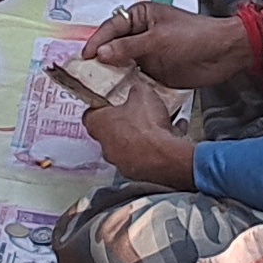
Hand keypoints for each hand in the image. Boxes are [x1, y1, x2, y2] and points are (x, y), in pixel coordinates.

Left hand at [83, 75, 197, 187]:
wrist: (165, 155)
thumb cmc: (146, 126)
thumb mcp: (142, 93)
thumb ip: (135, 90)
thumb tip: (137, 90)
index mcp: (99, 124)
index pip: (90, 115)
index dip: (100, 108)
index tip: (108, 103)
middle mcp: (106, 146)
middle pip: (110, 131)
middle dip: (124, 123)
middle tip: (137, 113)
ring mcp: (121, 162)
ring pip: (129, 146)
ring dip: (140, 137)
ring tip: (159, 125)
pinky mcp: (138, 172)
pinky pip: (146, 157)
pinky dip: (157, 148)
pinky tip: (172, 135)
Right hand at [84, 0, 255, 92]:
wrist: (225, 54)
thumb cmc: (196, 35)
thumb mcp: (159, 39)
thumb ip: (129, 47)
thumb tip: (102, 54)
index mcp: (139, 16)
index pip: (110, 28)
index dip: (96, 42)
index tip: (84, 57)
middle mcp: (140, 35)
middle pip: (113, 48)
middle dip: (100, 61)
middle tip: (85, 76)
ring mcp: (147, 54)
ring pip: (121, 66)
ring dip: (112, 76)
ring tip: (97, 89)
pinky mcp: (155, 72)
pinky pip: (134, 80)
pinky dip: (126, 87)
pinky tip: (117, 96)